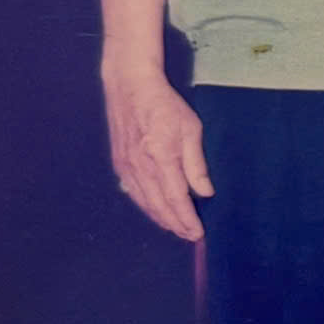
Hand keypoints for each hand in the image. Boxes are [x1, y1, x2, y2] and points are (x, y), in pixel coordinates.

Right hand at [102, 68, 211, 241]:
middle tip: (190, 235)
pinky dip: (147, 206)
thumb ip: (196, 164)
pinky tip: (156, 211)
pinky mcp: (119, 163)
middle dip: (176, 224)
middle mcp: (140, 166)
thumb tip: (204, 192)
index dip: (187, 218)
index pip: (176, 198)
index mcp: (160, 156)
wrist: (130, 88)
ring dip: (161, 219)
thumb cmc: (165, 105)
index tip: (197, 232)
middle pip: (159, 205)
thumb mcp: (191, 129)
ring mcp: (126, 166)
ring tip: (177, 228)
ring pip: (145, 202)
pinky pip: (134, 192)